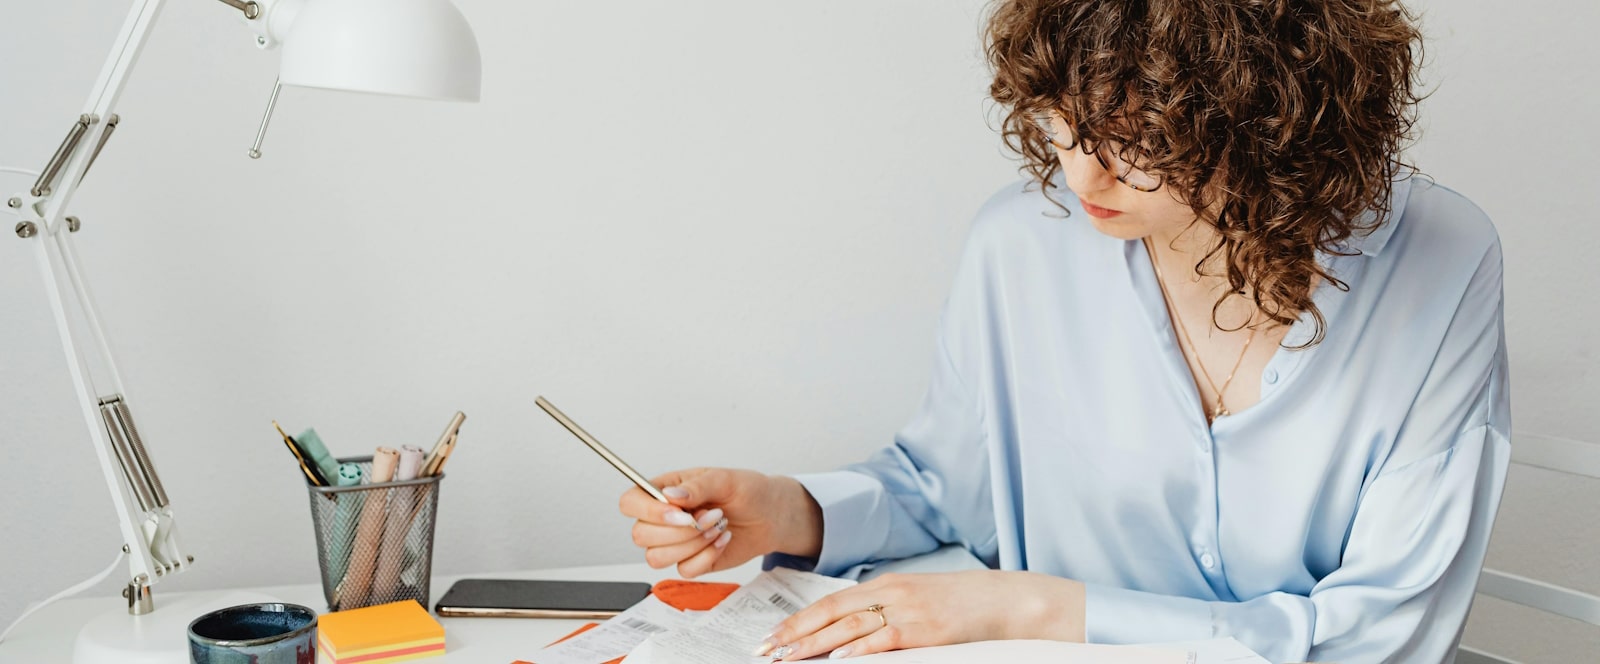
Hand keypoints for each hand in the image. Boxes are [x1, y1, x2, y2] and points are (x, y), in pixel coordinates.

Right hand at [618, 468, 822, 577]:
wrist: (770, 516)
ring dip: (692, 545)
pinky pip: (683, 570)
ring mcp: (674, 542)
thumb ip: (698, 486)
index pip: (630, 502)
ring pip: (656, 558)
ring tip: (718, 527)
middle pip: (640, 535)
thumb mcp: (725, 479)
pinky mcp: (690, 562)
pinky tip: (722, 541)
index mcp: (664, 490)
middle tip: (711, 516)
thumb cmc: (748, 491)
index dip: (648, 511)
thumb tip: (670, 496)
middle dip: (680, 531)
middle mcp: (663, 518)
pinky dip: (706, 558)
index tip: (681, 513)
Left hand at [755, 570, 1085, 659]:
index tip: (773, 637)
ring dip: (813, 646)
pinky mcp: (924, 630)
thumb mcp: (917, 598)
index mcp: (885, 584)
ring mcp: (906, 610)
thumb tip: (849, 633)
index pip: (830, 603)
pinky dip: (859, 650)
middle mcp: (890, 593)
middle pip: (830, 614)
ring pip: (849, 629)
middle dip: (794, 635)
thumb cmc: (962, 603)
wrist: (1006, 599)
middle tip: (766, 651)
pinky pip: (884, 640)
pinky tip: (838, 661)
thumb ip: (883, 609)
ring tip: (787, 658)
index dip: (798, 621)